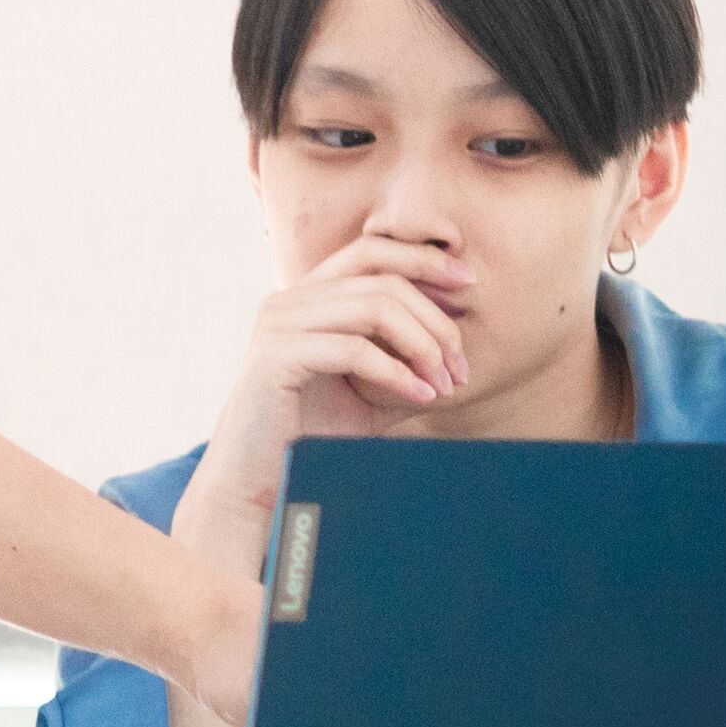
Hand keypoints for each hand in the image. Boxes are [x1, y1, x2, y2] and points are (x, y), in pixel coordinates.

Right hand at [182, 237, 472, 543]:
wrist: (257, 477)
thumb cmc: (310, 434)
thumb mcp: (369, 394)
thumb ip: (405, 367)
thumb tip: (458, 355)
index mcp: (306, 296)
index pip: (370, 249)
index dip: (423, 257)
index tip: (468, 283)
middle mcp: (288, 300)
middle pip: (381, 277)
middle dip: (434, 316)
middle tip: (461, 363)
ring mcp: (278, 325)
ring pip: (373, 308)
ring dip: (422, 345)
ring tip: (445, 382)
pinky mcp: (276, 357)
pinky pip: (354, 350)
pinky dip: (398, 373)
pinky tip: (421, 396)